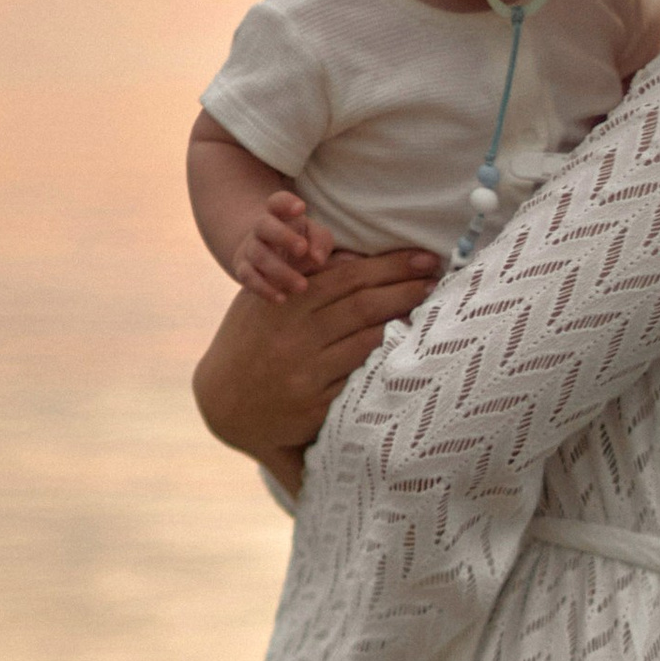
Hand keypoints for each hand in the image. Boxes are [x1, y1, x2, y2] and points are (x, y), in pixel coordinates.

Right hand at [194, 246, 442, 467]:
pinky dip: (387, 360)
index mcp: (284, 303)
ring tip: (433, 307)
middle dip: (406, 288)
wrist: (222, 402)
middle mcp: (293, 336)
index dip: (389, 265)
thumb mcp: (264, 300)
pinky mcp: (315, 406)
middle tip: (437, 278)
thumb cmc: (252, 342)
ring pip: (367, 340)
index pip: (346, 275)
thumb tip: (351, 254)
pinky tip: (410, 348)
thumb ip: (302, 276)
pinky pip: (360, 378)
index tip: (422, 257)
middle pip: (363, 304)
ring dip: (404, 321)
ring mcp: (305, 373)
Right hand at [236, 191, 335, 303]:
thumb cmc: (299, 243)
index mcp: (280, 214)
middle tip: (302, 249)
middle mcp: (261, 229)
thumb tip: (318, 258)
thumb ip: (321, 242)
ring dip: (280, 271)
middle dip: (282, 236)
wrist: (268, 258)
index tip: (301, 208)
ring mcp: (250, 248)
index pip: (277, 202)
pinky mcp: (243, 269)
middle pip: (264, 225)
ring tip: (303, 286)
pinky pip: (248, 278)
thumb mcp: (314, 237)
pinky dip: (264, 289)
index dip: (286, 203)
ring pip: (259, 256)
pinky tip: (282, 298)